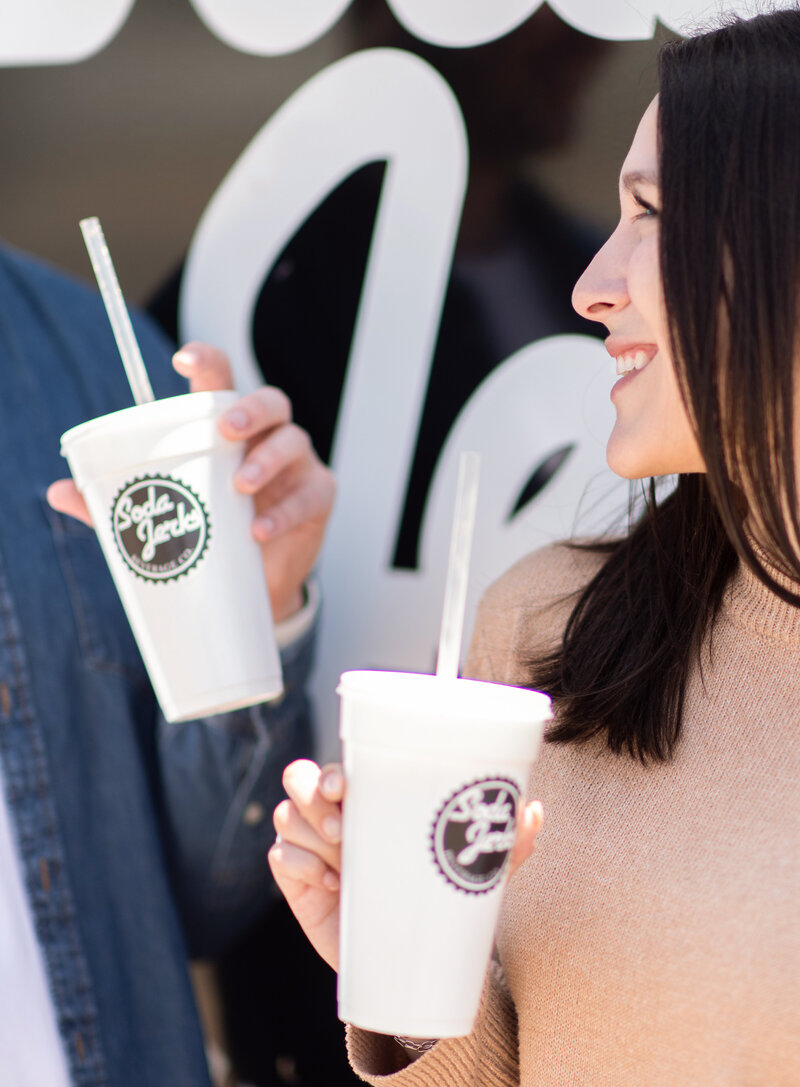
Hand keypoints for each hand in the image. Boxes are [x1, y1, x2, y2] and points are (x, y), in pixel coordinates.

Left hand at [47, 342, 335, 622]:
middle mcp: (267, 438)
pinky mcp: (317, 498)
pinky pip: (310, 495)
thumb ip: (114, 503)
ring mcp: (297, 466)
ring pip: (293, 441)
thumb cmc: (214, 534)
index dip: (207, 362)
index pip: (222, 381)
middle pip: (270, 401)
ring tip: (239, 488)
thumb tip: (58, 492)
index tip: (184, 358)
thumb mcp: (166, 515)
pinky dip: (285, 512)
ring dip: (266, 461)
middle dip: (249, 410)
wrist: (256, 586)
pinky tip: (259, 531)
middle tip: (225, 430)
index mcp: (228, 430)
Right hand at [268, 759, 543, 974]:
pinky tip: (330, 886)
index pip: (337, 765)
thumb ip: (504, 843)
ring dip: (308, 832)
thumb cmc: (434, 896)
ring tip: (341, 862)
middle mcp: (336, 815)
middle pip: (299, 779)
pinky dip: (300, 866)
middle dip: (313, 796)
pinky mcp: (297, 880)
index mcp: (371, 799)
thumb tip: (533, 812)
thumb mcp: (472, 870)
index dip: (331, 767)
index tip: (345, 784)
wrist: (407, 959)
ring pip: (288, 816)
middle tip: (342, 828)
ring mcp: (314, 847)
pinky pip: (280, 857)